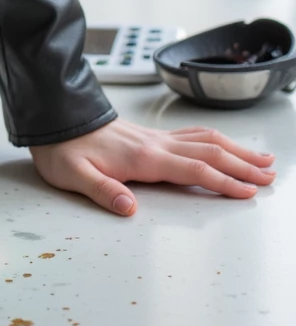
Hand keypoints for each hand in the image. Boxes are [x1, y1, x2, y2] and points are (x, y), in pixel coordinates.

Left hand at [29, 119, 275, 214]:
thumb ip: (102, 191)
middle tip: (270, 176)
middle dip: (242, 164)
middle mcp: (155, 144)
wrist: (54, 117)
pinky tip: (224, 145)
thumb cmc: (63, 150)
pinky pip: (192, 135)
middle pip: (209, 152)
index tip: (249, 191)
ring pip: (205, 139)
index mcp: (143, 158)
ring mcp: (155, 137)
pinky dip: (216, 140)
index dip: (223, 181)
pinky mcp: (150, 135)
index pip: (194, 169)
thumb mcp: (73, 176)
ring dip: (235, 149)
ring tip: (261, 158)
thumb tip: (128, 208)